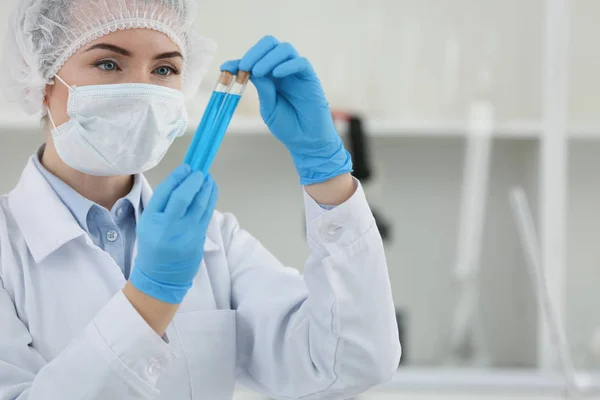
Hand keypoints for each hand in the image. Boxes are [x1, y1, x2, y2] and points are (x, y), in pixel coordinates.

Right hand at [129, 164, 217, 303]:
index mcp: (151, 220)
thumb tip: (181, 180)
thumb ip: (161, 204)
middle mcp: (168, 226)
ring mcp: (185, 233)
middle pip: (183, 197)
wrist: (161, 276)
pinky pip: (206, 214)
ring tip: (208, 177)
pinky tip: (211, 190)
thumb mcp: (147, 224)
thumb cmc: (153, 245)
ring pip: (199, 204)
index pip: (164, 192)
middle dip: (193, 180)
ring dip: (206, 188)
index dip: (177, 177)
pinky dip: (210, 199)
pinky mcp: (198, 238)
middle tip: (199, 171)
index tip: (186, 167)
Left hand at [221, 35, 352, 184]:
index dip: (239, 60)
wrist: (306, 142)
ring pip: (285, 49)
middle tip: (245, 66)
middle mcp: (283, 69)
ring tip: (258, 72)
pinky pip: (301, 63)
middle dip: (255, 52)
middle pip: (270, 44)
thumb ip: (262, 89)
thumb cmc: (288, 126)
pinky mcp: (310, 78)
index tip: (225, 68)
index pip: (254, 58)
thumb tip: (250, 71)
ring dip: (268, 57)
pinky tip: (277, 74)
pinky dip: (287, 65)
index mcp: (270, 76)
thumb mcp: (268, 107)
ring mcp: (297, 72)